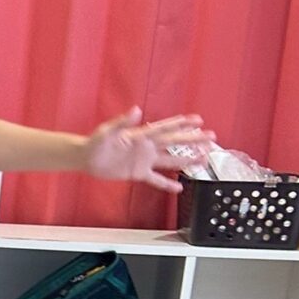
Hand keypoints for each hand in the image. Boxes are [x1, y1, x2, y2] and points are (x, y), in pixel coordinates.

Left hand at [81, 108, 215, 191]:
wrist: (87, 158)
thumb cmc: (96, 142)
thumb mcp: (108, 131)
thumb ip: (122, 122)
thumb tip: (136, 110)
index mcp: (142, 135)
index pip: (166, 128)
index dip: (182, 124)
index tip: (198, 120)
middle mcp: (147, 147)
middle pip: (174, 143)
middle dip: (193, 140)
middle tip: (211, 137)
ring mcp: (144, 160)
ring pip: (171, 161)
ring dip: (187, 160)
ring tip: (205, 158)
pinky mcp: (138, 173)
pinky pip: (155, 180)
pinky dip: (166, 184)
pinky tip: (179, 188)